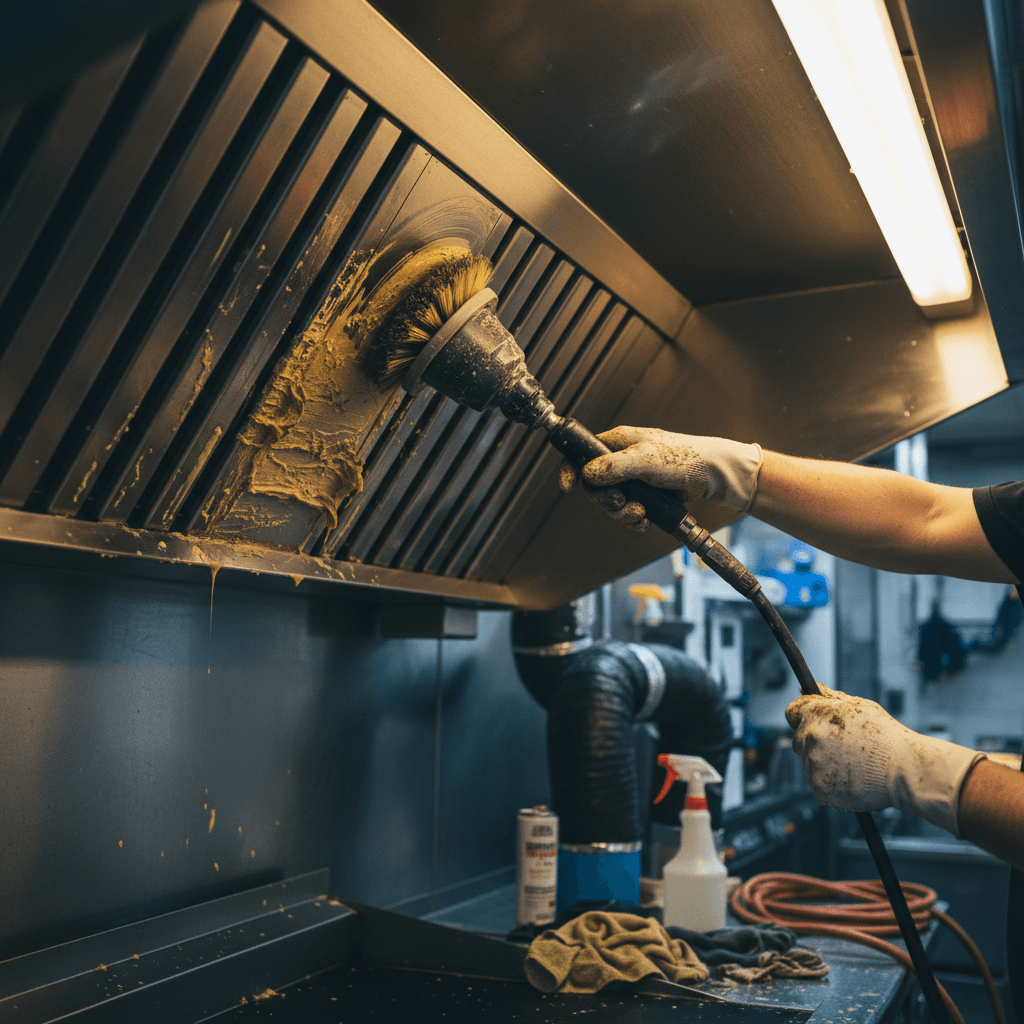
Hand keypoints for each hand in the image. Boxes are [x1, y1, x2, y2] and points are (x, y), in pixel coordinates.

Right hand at [557, 427, 762, 531]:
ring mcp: (633, 479)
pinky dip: (635, 520)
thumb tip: (588, 474)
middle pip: (595, 486)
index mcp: (618, 443)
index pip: (582, 454)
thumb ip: (614, 466)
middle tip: (622, 503)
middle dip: (607, 500)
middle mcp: (622, 460)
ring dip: (623, 513)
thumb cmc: (684, 458)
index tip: (567, 487)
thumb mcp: (645, 459)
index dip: (571, 469)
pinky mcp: (645, 496)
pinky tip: (647, 520)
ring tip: (641, 513)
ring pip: (612, 503)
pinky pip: (628, 512)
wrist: (712, 476)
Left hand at [785, 686, 985, 836]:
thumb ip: (829, 697)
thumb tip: (808, 688)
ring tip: (855, 763)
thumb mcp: (859, 706)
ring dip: (825, 763)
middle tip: (843, 746)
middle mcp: (809, 739)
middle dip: (815, 741)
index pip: (792, 712)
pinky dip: (832, 783)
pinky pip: (820, 784)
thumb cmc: (886, 735)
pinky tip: (854, 778)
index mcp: (816, 715)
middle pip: (799, 739)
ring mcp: (813, 765)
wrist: (905, 770)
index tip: (815, 721)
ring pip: (810, 763)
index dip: (803, 715)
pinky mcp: (820, 789)